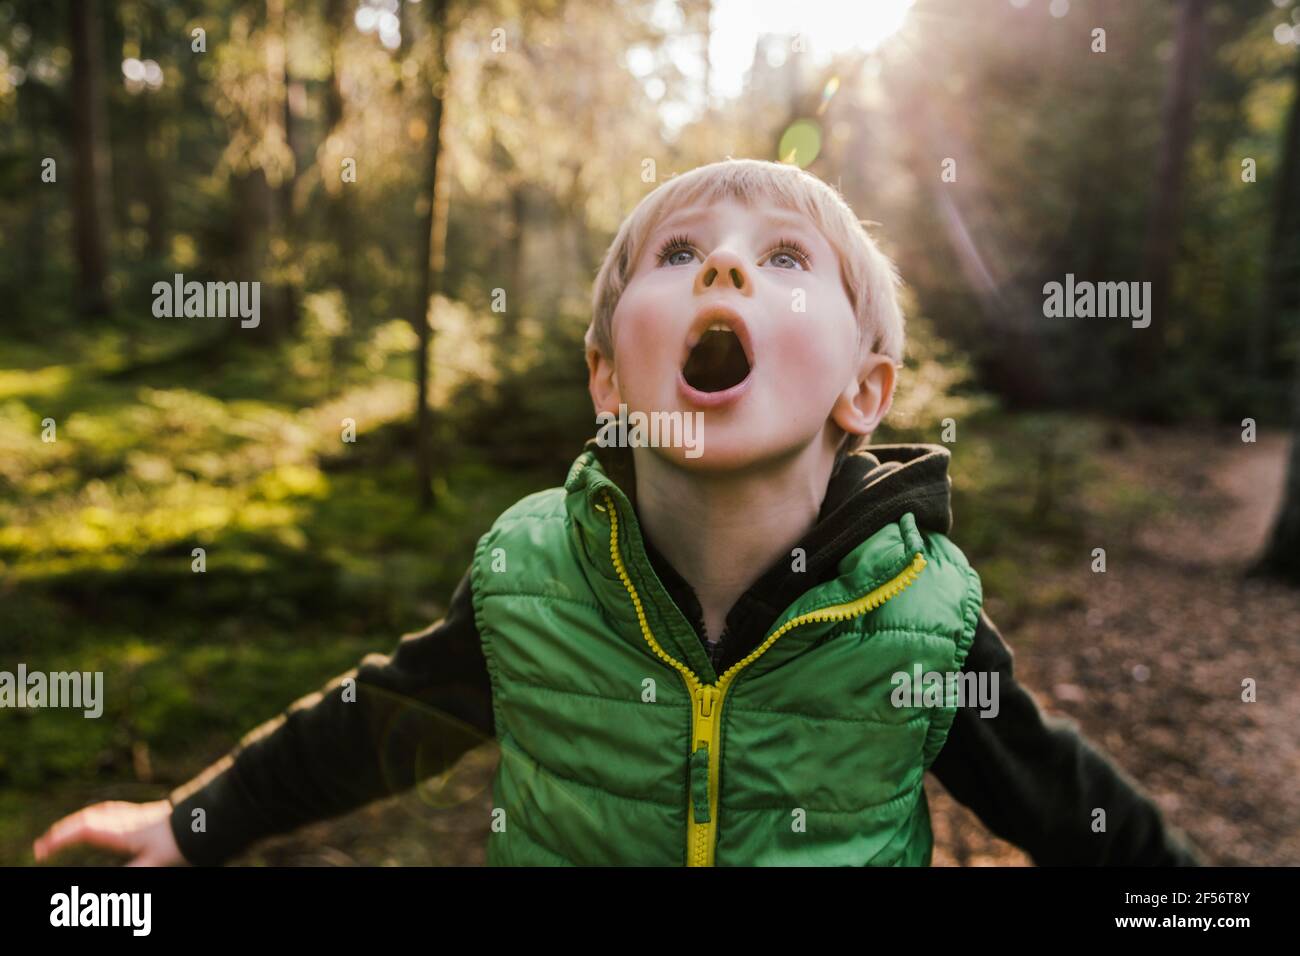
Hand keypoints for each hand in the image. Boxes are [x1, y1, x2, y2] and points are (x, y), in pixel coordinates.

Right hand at [33, 800, 188, 866]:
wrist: (204, 819)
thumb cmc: (181, 841)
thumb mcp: (155, 861)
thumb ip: (134, 871)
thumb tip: (117, 877)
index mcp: (122, 831)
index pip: (84, 830)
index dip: (60, 838)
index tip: (42, 849)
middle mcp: (125, 819)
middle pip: (87, 819)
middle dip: (62, 831)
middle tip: (43, 845)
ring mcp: (134, 814)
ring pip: (99, 813)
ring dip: (78, 821)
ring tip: (63, 833)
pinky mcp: (144, 814)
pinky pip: (112, 811)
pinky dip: (96, 815)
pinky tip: (100, 819)